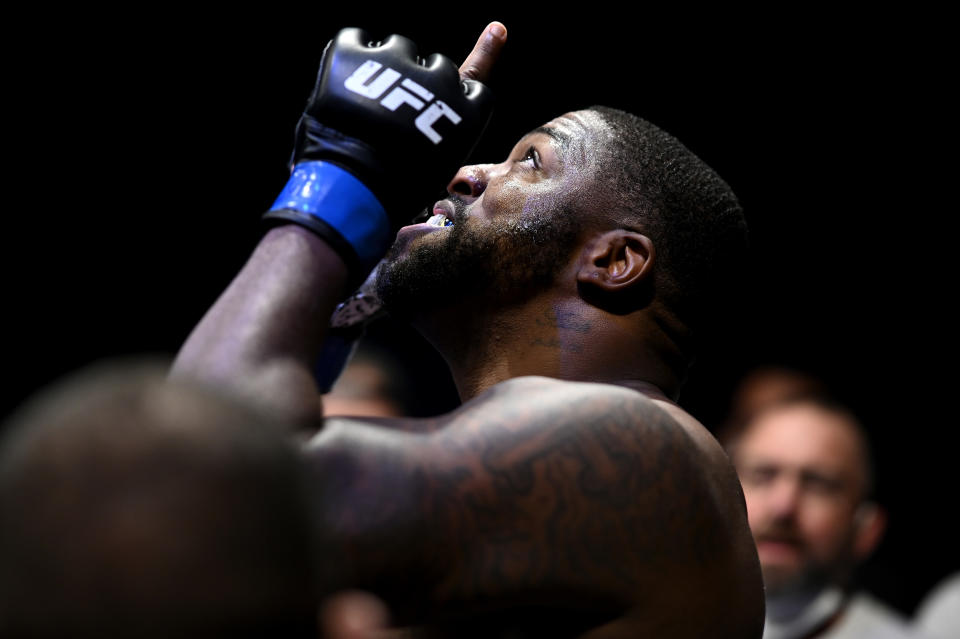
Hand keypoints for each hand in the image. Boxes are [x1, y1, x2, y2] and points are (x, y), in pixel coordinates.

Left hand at [265, 24, 504, 279]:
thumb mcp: (438, 172)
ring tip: (366, 100)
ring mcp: (398, 61)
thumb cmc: (397, 193)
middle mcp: (441, 80)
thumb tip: (442, 154)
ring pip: (399, 48)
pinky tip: (344, 80)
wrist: (356, 188)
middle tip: (393, 111)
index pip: (477, 83)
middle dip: (419, 82)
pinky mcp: (357, 54)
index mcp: (466, 113)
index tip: (496, 32)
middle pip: (437, 67)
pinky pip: (356, 40)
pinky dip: (350, 55)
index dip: (483, 59)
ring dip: (386, 65)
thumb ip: (440, 142)